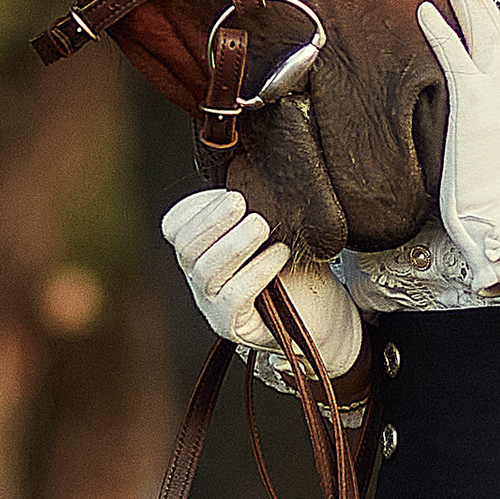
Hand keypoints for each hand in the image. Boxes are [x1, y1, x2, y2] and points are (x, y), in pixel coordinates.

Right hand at [160, 188, 364, 382]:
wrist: (323, 313)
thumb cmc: (295, 266)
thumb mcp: (273, 229)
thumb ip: (255, 206)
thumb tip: (250, 171)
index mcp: (201, 251)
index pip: (175, 227)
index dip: (197, 206)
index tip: (230, 190)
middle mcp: (199, 278)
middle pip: (187, 247)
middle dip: (212, 220)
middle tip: (241, 200)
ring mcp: (212, 304)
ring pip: (207, 272)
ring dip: (234, 243)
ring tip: (261, 225)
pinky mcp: (233, 326)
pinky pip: (234, 298)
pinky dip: (256, 272)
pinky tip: (279, 254)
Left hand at [414, 0, 499, 292]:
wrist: (494, 210)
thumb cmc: (486, 187)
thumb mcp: (487, 143)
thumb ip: (479, 118)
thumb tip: (464, 111)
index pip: (498, 45)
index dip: (485, 15)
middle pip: (494, 27)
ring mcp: (493, 92)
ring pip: (482, 31)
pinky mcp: (475, 100)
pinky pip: (455, 56)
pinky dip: (441, 30)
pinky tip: (426, 8)